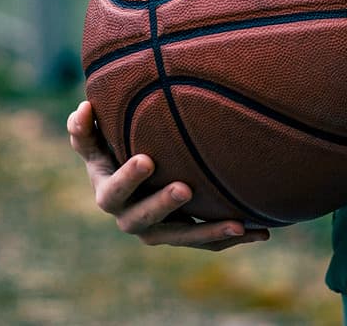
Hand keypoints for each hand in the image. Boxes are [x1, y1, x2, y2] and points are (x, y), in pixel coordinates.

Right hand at [65, 101, 269, 249]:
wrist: (136, 180)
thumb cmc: (113, 150)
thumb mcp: (95, 141)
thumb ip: (84, 127)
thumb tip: (84, 105)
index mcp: (109, 195)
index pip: (113, 192)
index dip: (128, 178)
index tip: (147, 159)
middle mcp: (132, 219)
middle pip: (147, 220)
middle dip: (165, 204)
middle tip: (186, 188)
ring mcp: (161, 231)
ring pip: (184, 237)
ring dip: (210, 231)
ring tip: (238, 224)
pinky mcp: (185, 234)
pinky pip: (208, 242)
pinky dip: (234, 238)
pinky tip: (262, 231)